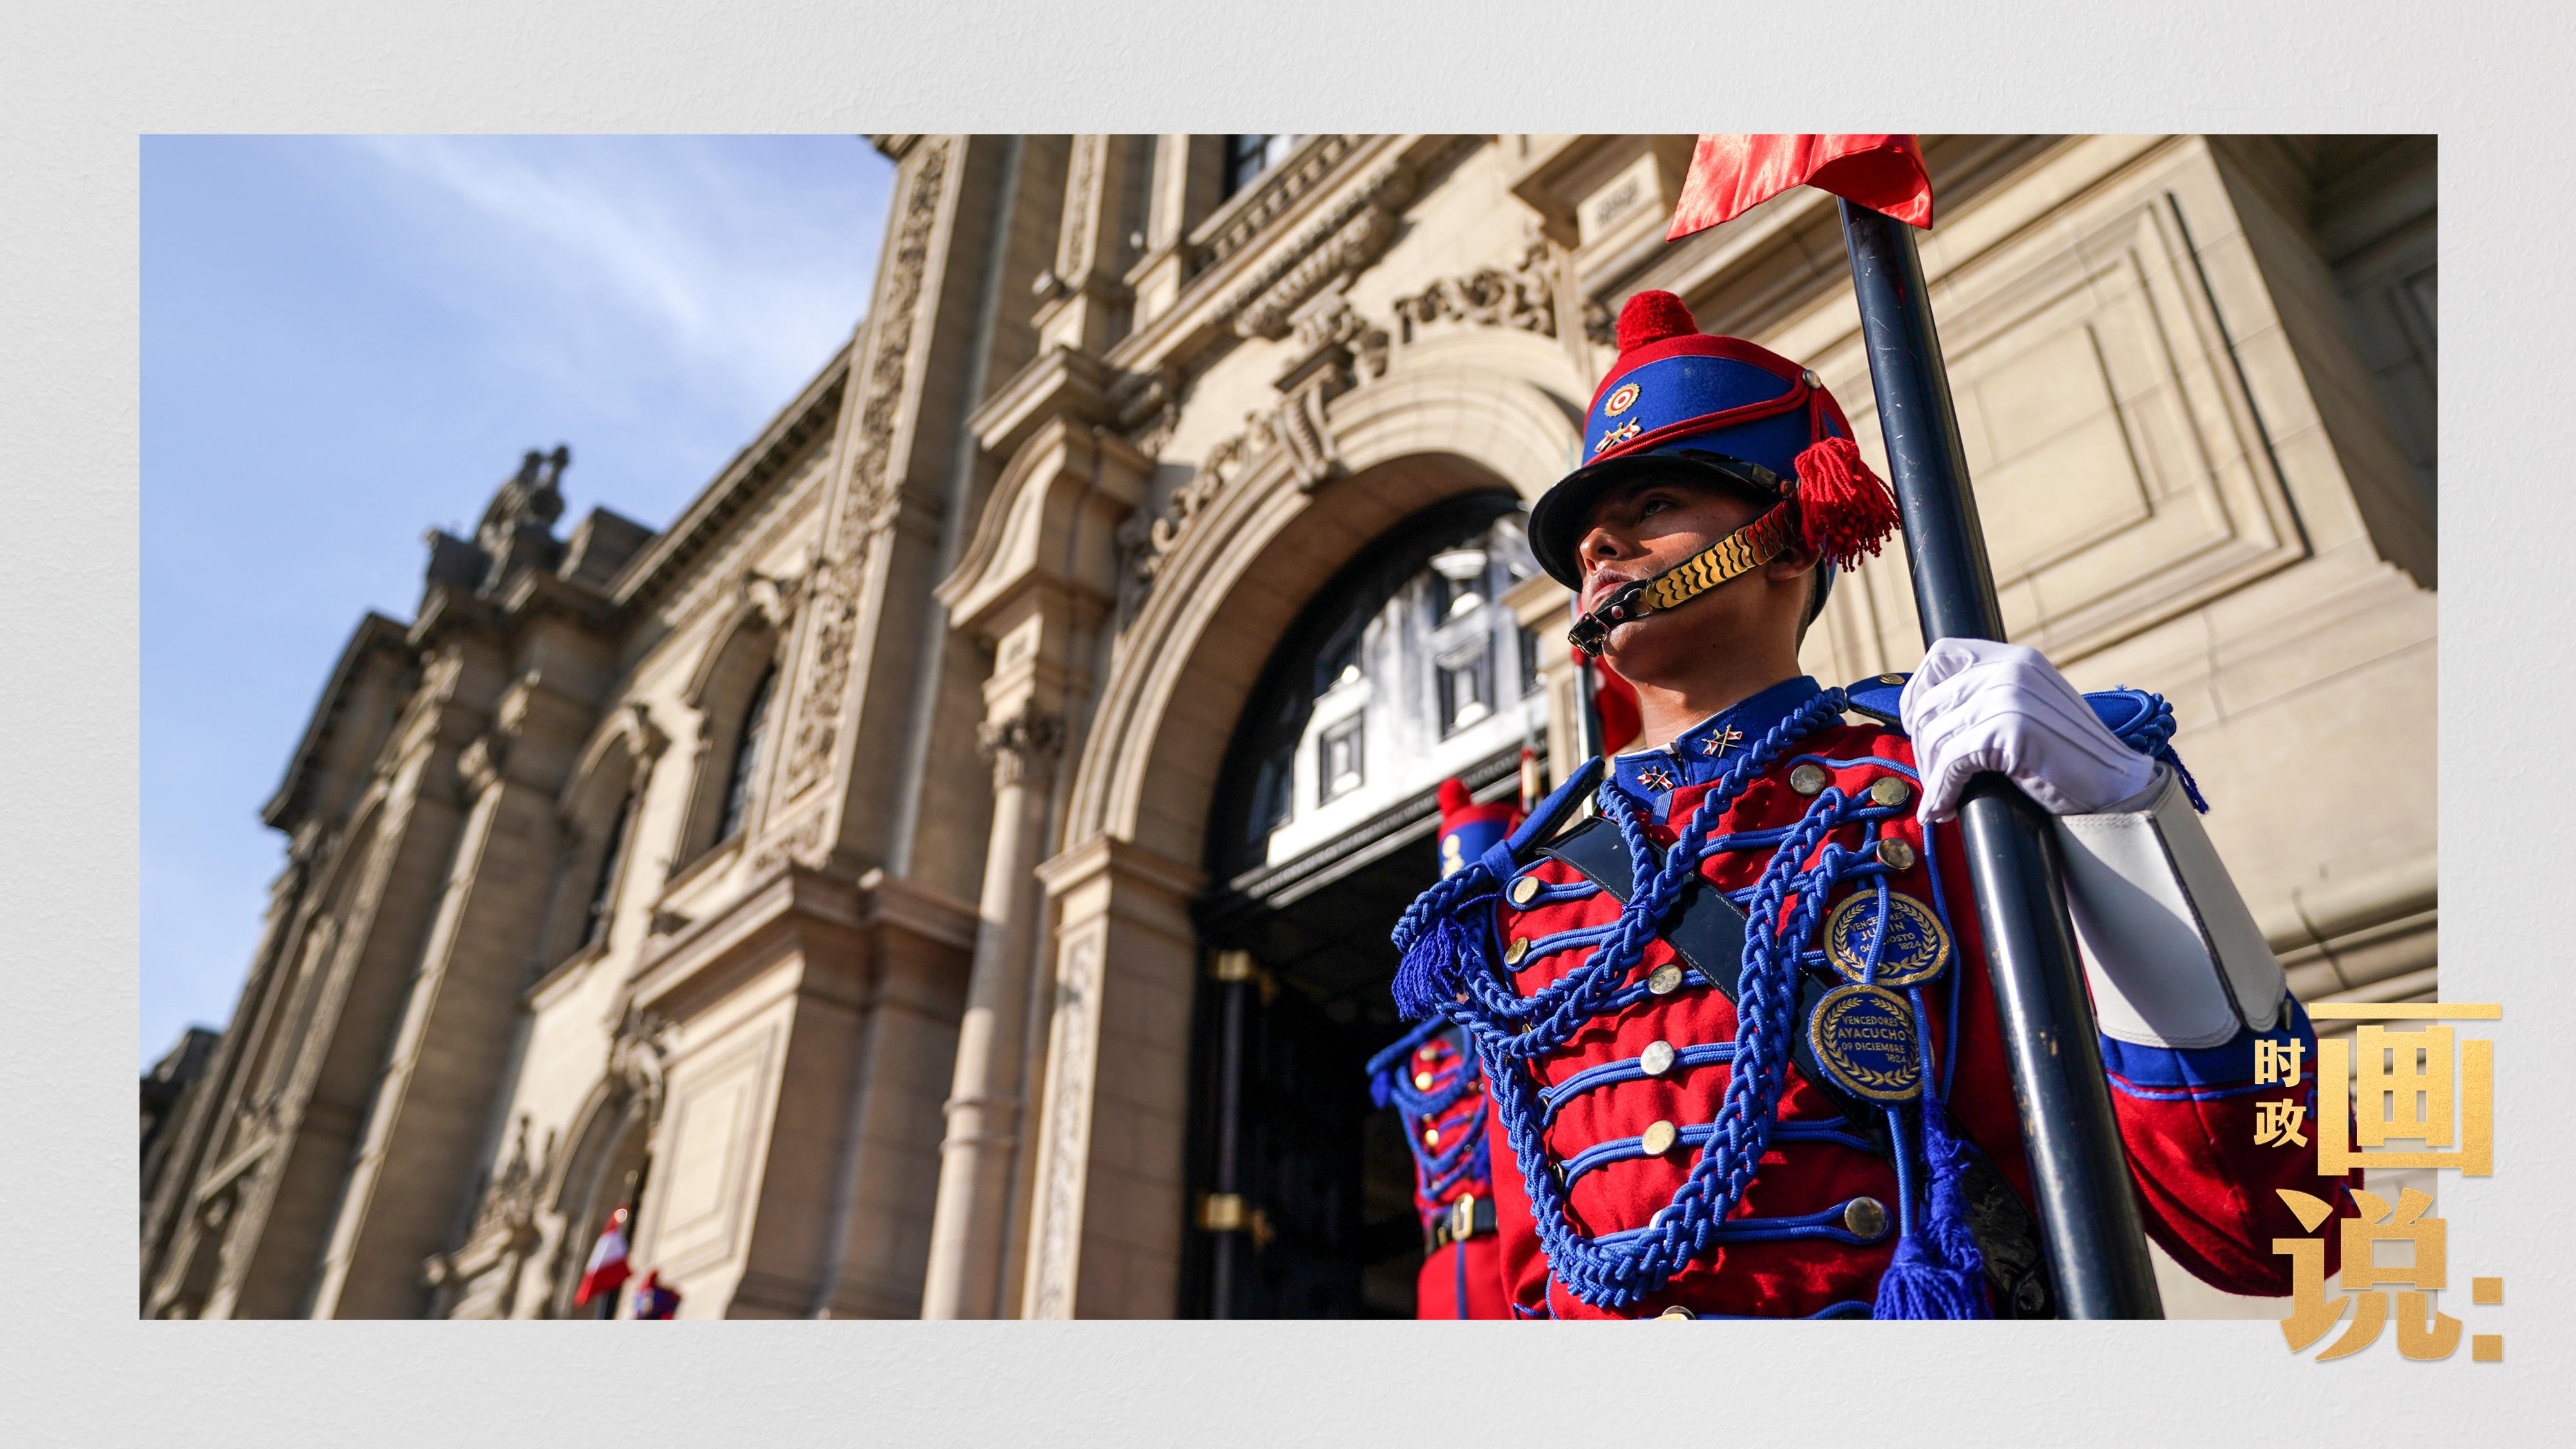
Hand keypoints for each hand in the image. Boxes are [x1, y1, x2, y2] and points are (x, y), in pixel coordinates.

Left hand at [1899, 637, 2154, 822]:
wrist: (2116, 785)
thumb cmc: (2068, 757)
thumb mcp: (2028, 709)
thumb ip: (1988, 698)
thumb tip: (1928, 716)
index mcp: (2014, 658)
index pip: (1941, 655)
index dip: (1919, 692)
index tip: (1918, 727)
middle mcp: (2010, 669)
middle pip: (1930, 704)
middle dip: (1923, 748)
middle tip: (1934, 777)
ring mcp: (2010, 697)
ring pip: (1935, 736)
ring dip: (1932, 775)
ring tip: (1942, 799)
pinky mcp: (2009, 731)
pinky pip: (1951, 763)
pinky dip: (1942, 792)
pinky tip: (1945, 809)